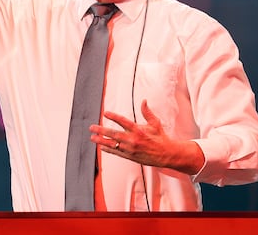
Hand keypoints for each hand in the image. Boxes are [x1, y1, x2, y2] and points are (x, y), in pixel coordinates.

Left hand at [90, 100, 204, 174]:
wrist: (165, 154)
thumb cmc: (160, 138)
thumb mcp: (155, 123)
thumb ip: (147, 112)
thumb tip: (144, 101)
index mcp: (138, 130)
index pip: (123, 121)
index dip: (113, 117)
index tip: (105, 113)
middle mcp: (132, 139)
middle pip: (113, 134)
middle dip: (101, 130)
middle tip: (92, 128)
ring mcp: (130, 149)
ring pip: (112, 144)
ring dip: (101, 141)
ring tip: (92, 138)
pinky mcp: (129, 156)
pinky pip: (116, 152)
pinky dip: (108, 149)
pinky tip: (101, 146)